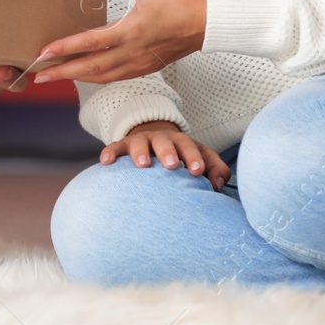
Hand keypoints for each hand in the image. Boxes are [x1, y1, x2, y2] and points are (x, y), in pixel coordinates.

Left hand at [31, 0, 207, 84]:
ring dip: (76, 78)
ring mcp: (140, 63)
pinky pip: (116, 77)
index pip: (90, 43)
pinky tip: (85, 75)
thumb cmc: (180, 2)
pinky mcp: (146, 68)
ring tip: (55, 76)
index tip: (44, 53)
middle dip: (62, 73)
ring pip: (102, 77)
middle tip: (38, 74)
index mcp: (131, 31)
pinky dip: (96, 78)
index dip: (65, 49)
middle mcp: (133, 52)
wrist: (207, 23)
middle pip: (91, 68)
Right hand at [102, 120, 230, 190]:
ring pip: (139, 142)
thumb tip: (218, 185)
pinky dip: (110, 153)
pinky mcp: (123, 146)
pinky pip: (115, 147)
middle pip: (165, 142)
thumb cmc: (181, 157)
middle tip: (172, 165)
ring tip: (142, 164)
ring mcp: (141, 141)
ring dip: (141, 151)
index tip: (198, 171)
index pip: (190, 148)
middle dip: (168, 152)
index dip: (194, 158)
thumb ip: (216, 170)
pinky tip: (106, 162)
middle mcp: (162, 140)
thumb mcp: (201, 158)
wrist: (154, 139)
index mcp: (182, 143)